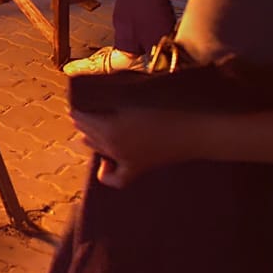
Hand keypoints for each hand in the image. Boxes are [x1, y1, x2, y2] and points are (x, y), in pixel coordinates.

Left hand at [71, 107, 202, 187]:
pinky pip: (114, 178)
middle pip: (85, 131)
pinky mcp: (137, 169)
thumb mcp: (132, 98)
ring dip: (92, 135)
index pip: (79, 116)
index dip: (77, 104)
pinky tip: (107, 160)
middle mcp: (112, 148)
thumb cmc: (166, 108)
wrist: (195, 131)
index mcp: (108, 129)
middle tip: (86, 105)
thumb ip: (109, 98)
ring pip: (96, 148)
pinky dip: (106, 171)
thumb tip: (90, 94)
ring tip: (97, 122)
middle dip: (83, 118)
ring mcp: (123, 161)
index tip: (77, 95)